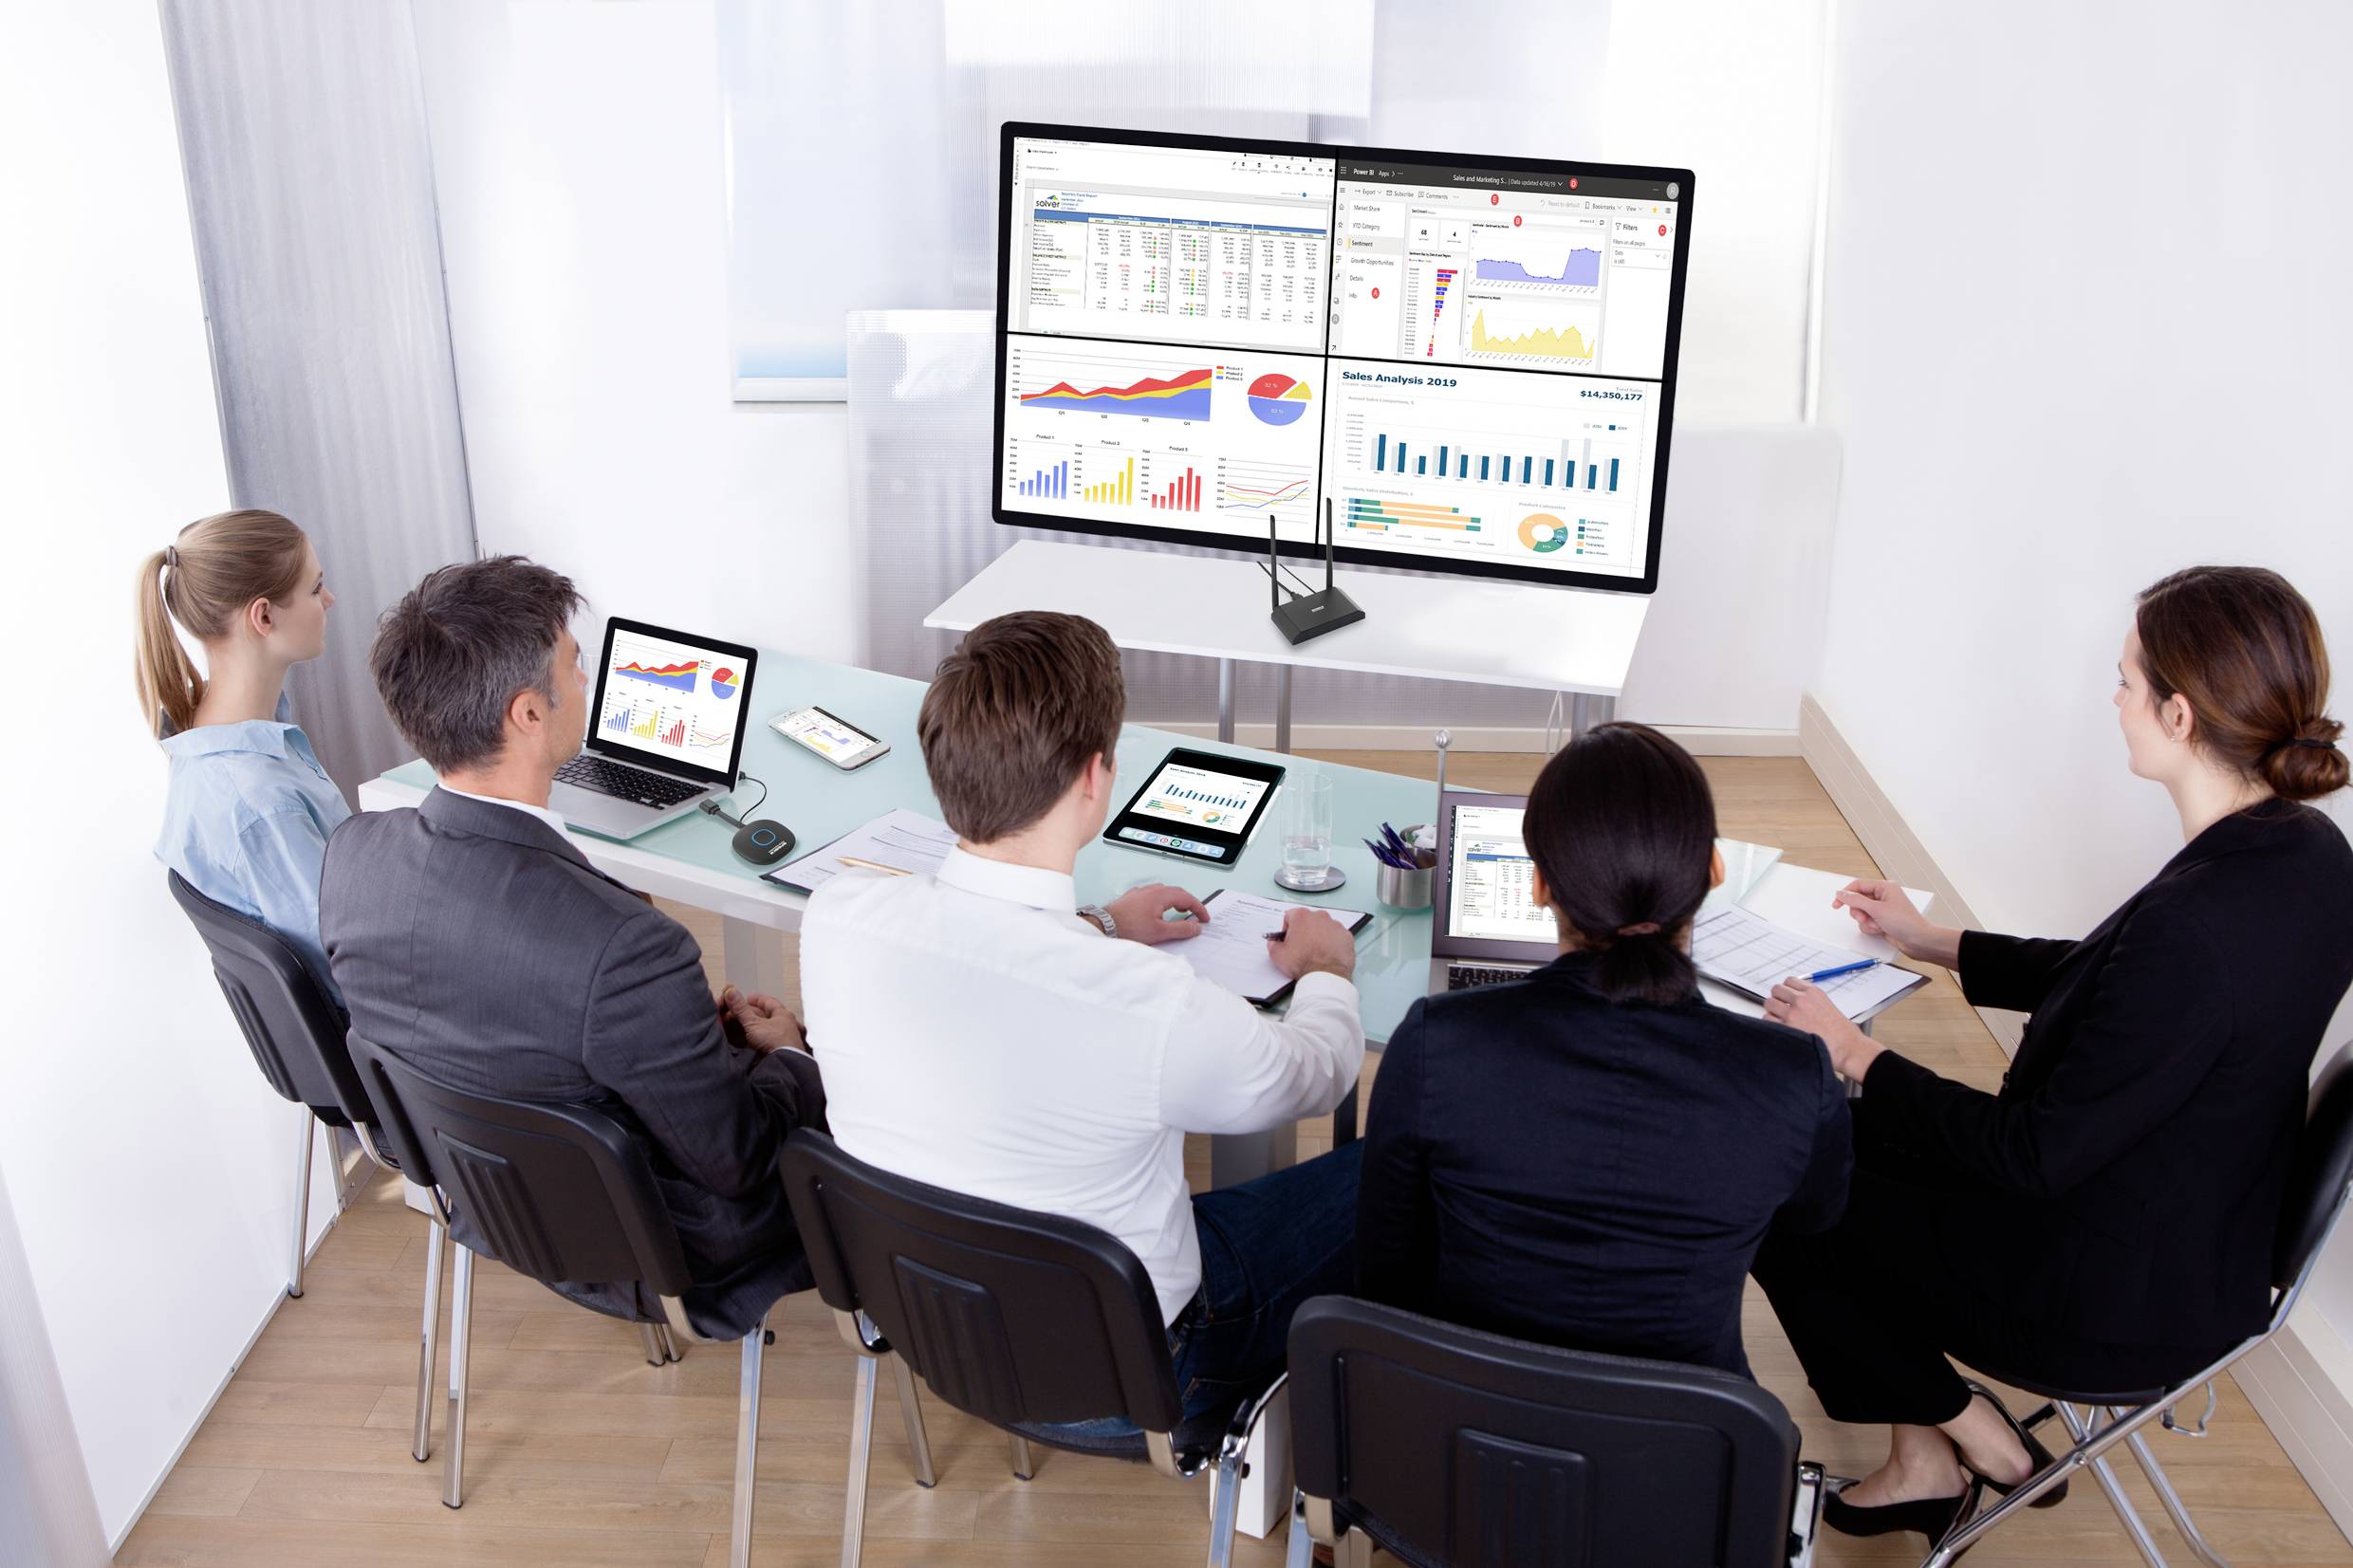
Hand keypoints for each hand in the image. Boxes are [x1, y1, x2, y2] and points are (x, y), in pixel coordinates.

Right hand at [720, 986, 807, 1054]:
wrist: (783, 1065)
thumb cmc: (776, 1042)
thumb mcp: (753, 1023)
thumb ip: (741, 1009)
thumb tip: (731, 993)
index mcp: (783, 1015)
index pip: (770, 1002)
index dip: (758, 999)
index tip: (748, 998)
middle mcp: (783, 1027)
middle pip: (764, 1017)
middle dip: (749, 1015)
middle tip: (736, 1013)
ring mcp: (779, 1040)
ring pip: (762, 1031)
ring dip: (748, 1028)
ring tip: (735, 1026)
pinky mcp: (774, 1052)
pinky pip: (760, 1043)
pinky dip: (749, 1041)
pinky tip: (741, 1042)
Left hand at [1105, 883, 1211, 944]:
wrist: (1104, 927)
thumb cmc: (1129, 928)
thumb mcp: (1160, 932)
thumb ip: (1181, 929)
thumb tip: (1196, 927)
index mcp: (1160, 895)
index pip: (1187, 897)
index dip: (1199, 908)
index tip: (1204, 918)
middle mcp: (1151, 889)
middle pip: (1176, 892)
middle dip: (1188, 903)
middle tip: (1195, 915)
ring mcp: (1140, 892)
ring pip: (1164, 892)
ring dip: (1175, 901)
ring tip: (1179, 912)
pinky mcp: (1132, 897)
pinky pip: (1152, 895)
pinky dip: (1162, 902)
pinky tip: (1158, 911)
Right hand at [1267, 907, 1356, 981]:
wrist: (1325, 975)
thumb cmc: (1302, 963)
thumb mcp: (1277, 955)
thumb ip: (1273, 944)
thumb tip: (1274, 943)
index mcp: (1301, 916)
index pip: (1290, 916)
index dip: (1287, 929)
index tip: (1288, 939)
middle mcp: (1320, 916)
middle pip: (1308, 920)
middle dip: (1304, 931)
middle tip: (1302, 947)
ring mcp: (1335, 925)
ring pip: (1324, 927)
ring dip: (1319, 936)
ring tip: (1316, 953)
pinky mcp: (1346, 936)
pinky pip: (1337, 936)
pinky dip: (1333, 943)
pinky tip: (1328, 955)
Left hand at [1765, 977, 1880, 1080]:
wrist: (1847, 1047)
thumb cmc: (1841, 1032)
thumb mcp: (1827, 1005)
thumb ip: (1809, 999)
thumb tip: (1793, 998)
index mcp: (1813, 992)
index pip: (1789, 981)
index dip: (1786, 989)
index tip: (1786, 996)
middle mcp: (1801, 1000)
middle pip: (1776, 990)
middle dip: (1777, 999)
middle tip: (1781, 1009)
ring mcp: (1793, 1014)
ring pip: (1769, 1003)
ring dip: (1772, 1011)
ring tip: (1780, 1020)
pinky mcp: (1787, 1028)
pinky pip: (1767, 1019)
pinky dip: (1770, 1024)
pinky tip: (1780, 1029)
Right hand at [1831, 878, 1956, 964]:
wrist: (1918, 941)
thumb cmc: (1905, 923)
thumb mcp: (1876, 909)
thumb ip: (1855, 900)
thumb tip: (1841, 893)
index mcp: (1884, 887)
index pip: (1858, 885)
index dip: (1845, 894)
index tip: (1836, 904)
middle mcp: (1883, 896)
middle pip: (1858, 900)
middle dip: (1860, 912)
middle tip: (1867, 917)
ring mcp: (1883, 909)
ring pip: (1861, 913)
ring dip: (1866, 921)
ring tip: (1877, 925)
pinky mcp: (1882, 920)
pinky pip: (1867, 922)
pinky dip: (1870, 927)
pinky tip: (1881, 930)